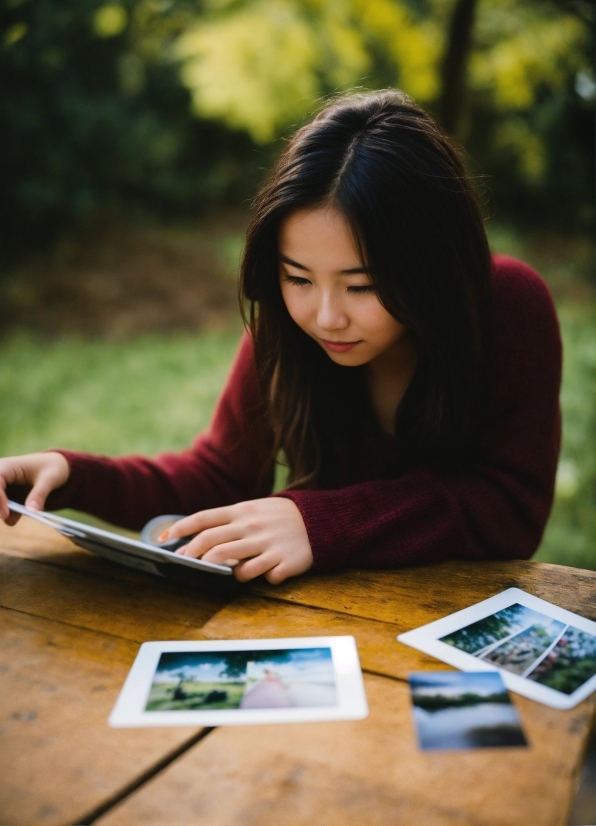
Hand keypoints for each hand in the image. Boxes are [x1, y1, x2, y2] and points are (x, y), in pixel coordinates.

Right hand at [0, 452, 69, 522]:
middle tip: (9, 518)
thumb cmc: (51, 468)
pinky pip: (2, 510)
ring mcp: (0, 488)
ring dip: (6, 512)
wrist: (53, 468)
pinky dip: (9, 515)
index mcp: (6, 467)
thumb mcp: (49, 479)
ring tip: (20, 515)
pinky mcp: (4, 497)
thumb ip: (40, 494)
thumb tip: (32, 511)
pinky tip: (19, 515)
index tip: (6, 514)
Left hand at [163, 498, 312, 583]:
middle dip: (193, 556)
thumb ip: (229, 522)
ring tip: (229, 572)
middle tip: (185, 564)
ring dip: (224, 572)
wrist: (320, 520)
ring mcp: (267, 544)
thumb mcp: (254, 509)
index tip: (162, 539)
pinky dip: (259, 579)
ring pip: (233, 565)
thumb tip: (198, 539)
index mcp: (242, 511)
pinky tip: (267, 573)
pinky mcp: (283, 561)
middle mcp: (251, 527)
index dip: (180, 528)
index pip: (203, 518)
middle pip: (211, 543)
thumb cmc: (279, 517)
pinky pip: (262, 577)